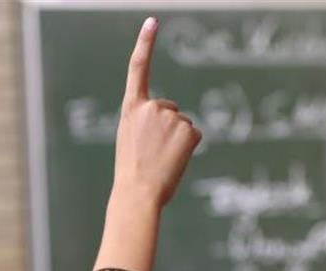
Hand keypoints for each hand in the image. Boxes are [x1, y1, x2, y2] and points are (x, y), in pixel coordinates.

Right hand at [112, 17, 201, 207]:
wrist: (137, 193)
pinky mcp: (188, 129)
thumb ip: (146, 124)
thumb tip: (176, 124)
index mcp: (131, 109)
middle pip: (170, 110)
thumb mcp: (131, 141)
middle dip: (167, 129)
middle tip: (154, 153)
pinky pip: (194, 135)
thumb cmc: (132, 174)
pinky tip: (175, 160)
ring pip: (182, 124)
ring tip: (162, 159)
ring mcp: (170, 116)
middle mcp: (151, 106)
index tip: (152, 22)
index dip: (145, 44)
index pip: (138, 69)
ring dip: (177, 141)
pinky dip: (188, 148)